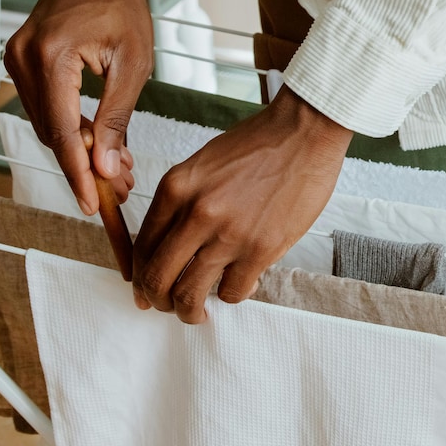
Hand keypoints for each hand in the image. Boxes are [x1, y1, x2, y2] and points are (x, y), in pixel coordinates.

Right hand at [4, 0, 149, 214]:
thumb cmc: (120, 7)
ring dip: (78, 152)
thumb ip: (116, 119)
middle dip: (84, 168)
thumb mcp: (132, 64)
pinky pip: (44, 109)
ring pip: (47, 126)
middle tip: (119, 193)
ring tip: (118, 171)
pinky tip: (98, 144)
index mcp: (52, 57)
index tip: (92, 206)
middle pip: (52, 134)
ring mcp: (16, 60)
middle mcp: (23, 60)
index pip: (64, 132)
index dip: (78, 174)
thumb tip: (109, 170)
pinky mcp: (20, 62)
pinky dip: (69, 130)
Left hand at [132, 87, 353, 322]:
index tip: (147, 289)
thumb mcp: (204, 164)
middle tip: (169, 306)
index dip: (141, 276)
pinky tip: (241, 284)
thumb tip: (173, 241)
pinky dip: (233, 295)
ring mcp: (228, 233)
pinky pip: (233, 291)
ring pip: (189, 294)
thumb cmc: (258, 144)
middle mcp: (195, 213)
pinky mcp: (261, 249)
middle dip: (158, 300)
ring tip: (198, 313)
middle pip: (157, 277)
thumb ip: (184, 201)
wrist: (304, 132)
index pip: (142, 247)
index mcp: (176, 188)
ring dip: (189, 311)